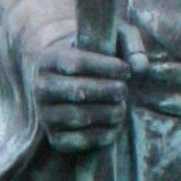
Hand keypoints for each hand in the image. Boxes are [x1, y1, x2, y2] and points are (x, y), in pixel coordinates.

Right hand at [34, 34, 129, 156]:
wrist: (73, 80)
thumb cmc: (97, 55)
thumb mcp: (112, 39)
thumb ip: (130, 45)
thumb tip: (140, 68)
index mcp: (48, 58)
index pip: (76, 63)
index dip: (105, 68)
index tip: (126, 71)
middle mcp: (40, 87)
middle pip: (78, 92)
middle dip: (108, 92)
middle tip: (123, 90)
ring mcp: (45, 115)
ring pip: (80, 117)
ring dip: (108, 113)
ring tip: (122, 106)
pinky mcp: (55, 138)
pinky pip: (80, 140)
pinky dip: (103, 134)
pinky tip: (115, 124)